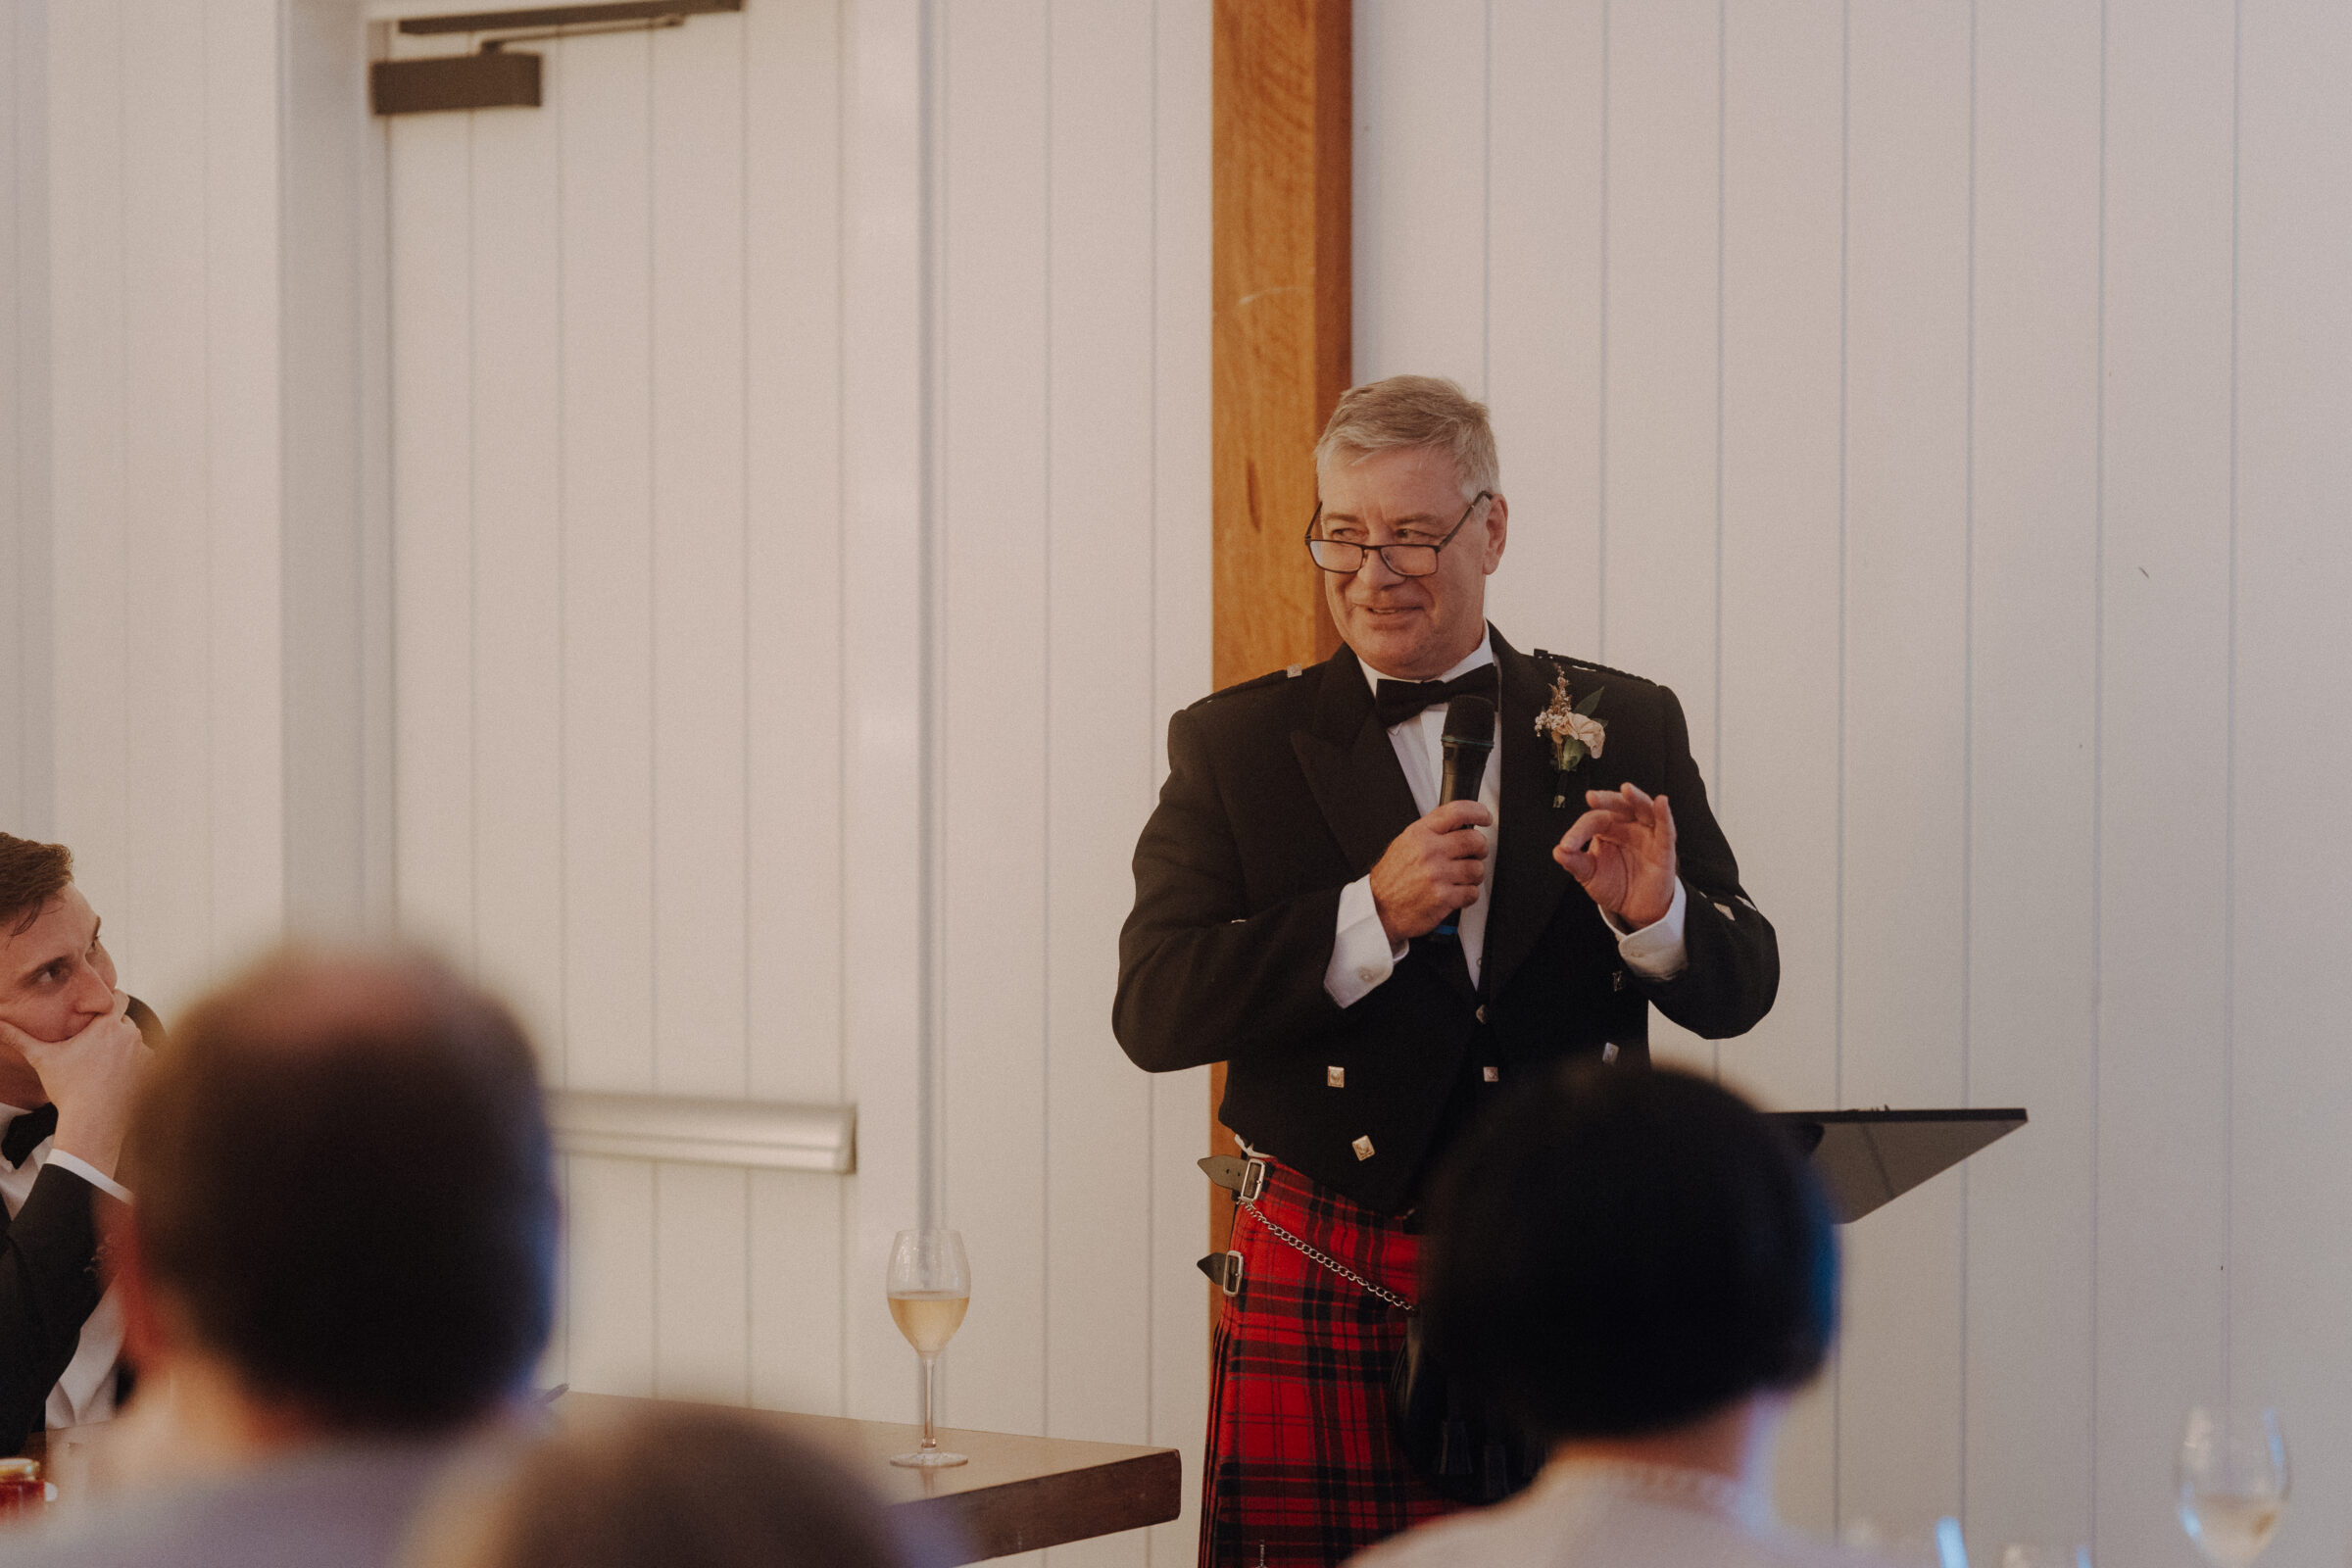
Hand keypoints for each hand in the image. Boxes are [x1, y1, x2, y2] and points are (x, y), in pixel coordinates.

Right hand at [0, 990, 149, 1179]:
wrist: (93, 1120)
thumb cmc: (67, 1089)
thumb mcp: (42, 1059)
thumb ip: (20, 1038)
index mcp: (107, 1026)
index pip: (119, 997)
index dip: (110, 1001)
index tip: (99, 1011)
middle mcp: (130, 1034)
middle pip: (125, 1021)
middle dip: (113, 1029)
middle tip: (96, 1044)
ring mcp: (144, 1052)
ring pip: (136, 1040)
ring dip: (125, 1046)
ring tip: (105, 1063)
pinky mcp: (153, 1069)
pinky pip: (147, 1058)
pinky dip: (135, 1063)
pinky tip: (119, 1075)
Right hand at [1370, 800, 1493, 943]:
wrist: (1379, 909)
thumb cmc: (1391, 879)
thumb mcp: (1404, 844)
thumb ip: (1430, 832)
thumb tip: (1458, 824)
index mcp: (1419, 834)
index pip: (1457, 812)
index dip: (1477, 811)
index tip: (1485, 817)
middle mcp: (1429, 852)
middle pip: (1474, 840)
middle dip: (1480, 848)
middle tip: (1476, 853)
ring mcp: (1438, 875)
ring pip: (1477, 868)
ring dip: (1474, 875)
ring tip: (1461, 878)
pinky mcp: (1444, 898)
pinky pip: (1472, 893)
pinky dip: (1468, 894)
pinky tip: (1456, 893)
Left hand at [1554, 782, 1677, 929]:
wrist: (1636, 908)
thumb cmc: (1615, 885)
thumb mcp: (1590, 875)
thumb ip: (1575, 863)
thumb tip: (1558, 851)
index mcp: (1607, 829)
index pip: (1592, 821)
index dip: (1578, 831)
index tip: (1567, 846)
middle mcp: (1627, 826)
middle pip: (1618, 805)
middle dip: (1606, 799)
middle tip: (1592, 797)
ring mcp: (1647, 834)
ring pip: (1643, 809)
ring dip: (1636, 798)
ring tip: (1626, 789)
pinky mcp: (1664, 847)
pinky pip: (1666, 828)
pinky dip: (1664, 814)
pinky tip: (1661, 803)